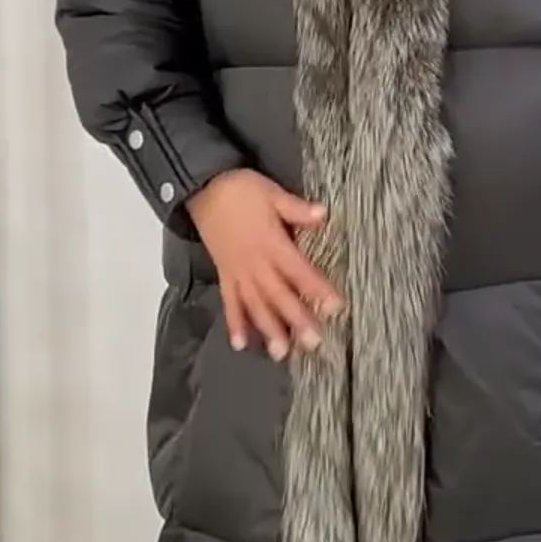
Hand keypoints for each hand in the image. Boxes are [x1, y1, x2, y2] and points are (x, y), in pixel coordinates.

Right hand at [186, 170, 344, 359]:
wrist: (203, 189)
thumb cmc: (242, 190)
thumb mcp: (272, 193)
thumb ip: (297, 209)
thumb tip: (324, 215)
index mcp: (272, 243)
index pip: (299, 271)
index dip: (318, 289)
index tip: (337, 307)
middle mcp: (255, 263)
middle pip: (278, 295)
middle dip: (296, 320)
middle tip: (313, 343)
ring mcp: (238, 272)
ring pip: (255, 304)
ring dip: (268, 329)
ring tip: (281, 353)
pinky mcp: (224, 275)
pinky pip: (229, 302)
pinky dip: (234, 323)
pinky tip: (241, 344)